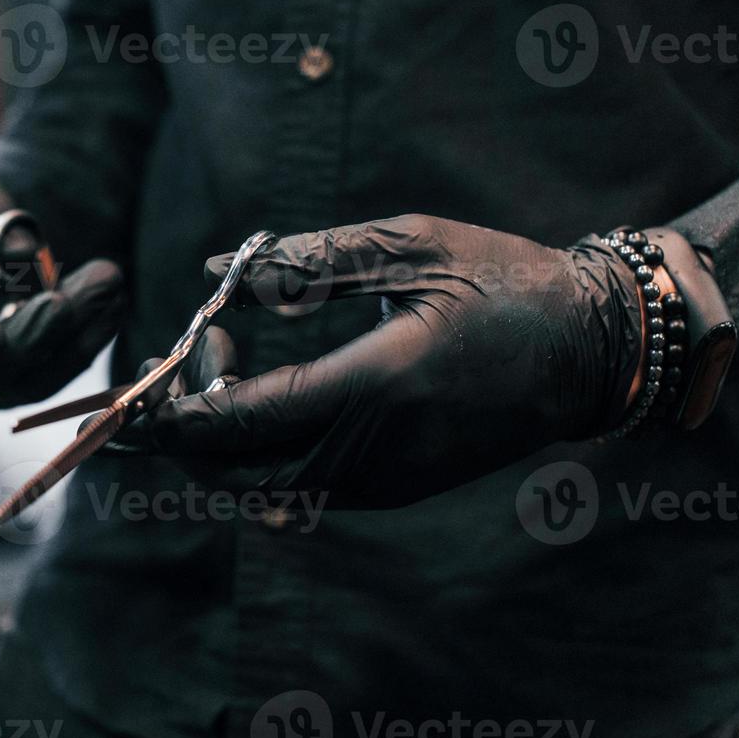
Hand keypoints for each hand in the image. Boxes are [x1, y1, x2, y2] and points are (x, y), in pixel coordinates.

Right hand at [0, 165, 124, 406]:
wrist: (2, 229)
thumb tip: (21, 258)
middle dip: (24, 337)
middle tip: (67, 298)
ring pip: (17, 380)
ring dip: (67, 338)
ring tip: (105, 280)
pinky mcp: (12, 380)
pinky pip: (52, 375)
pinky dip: (87, 341)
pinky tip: (112, 301)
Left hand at [119, 215, 643, 506]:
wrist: (591, 351)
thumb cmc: (503, 281)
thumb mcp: (410, 246)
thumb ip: (307, 260)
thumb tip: (216, 271)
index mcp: (379, 387)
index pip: (243, 420)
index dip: (177, 405)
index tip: (146, 364)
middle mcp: (377, 452)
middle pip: (237, 470)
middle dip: (181, 428)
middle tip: (166, 360)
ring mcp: (386, 482)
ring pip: (260, 487)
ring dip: (217, 441)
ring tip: (209, 366)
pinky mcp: (393, 490)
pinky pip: (298, 489)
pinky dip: (256, 453)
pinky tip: (251, 396)